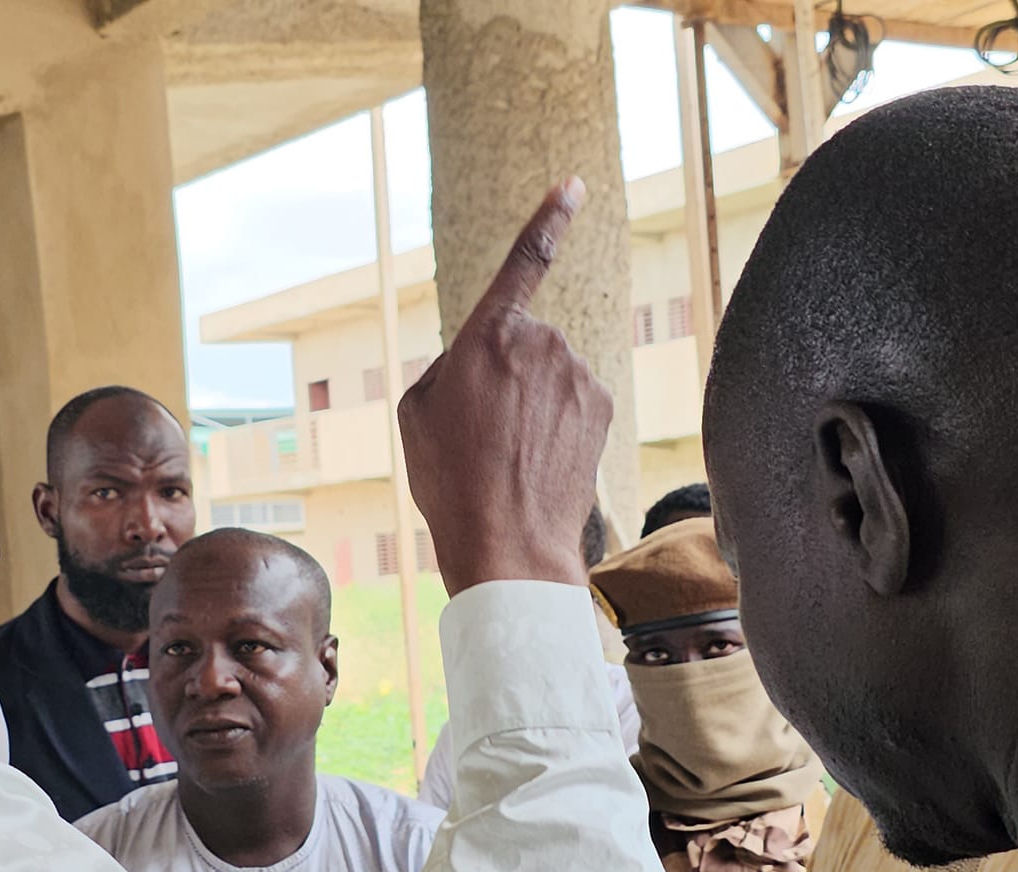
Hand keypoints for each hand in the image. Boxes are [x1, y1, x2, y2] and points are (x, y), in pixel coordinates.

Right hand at [398, 177, 611, 593]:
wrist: (508, 541)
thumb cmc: (450, 478)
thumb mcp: (416, 412)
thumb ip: (448, 367)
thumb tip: (479, 362)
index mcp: (488, 333)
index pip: (524, 261)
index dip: (550, 218)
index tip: (574, 185)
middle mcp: (541, 342)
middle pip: (521, 343)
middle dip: (503, 375)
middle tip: (480, 431)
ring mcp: (578, 374)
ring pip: (548, 374)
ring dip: (530, 403)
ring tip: (507, 454)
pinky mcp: (601, 405)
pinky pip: (572, 400)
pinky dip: (556, 423)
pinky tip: (538, 460)